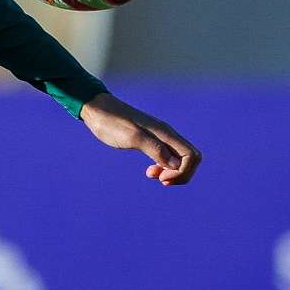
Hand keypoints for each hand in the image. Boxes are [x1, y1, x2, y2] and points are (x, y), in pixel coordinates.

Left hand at [80, 91, 201, 186]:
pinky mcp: (150, 140)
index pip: (191, 156)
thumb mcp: (132, 137)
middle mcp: (167, 135)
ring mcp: (159, 137)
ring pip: (179, 158)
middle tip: (159, 180)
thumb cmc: (112, 123)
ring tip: (151, 174)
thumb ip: (154, 149)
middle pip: (190, 158)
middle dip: (180, 174)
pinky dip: (163, 167)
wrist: (97, 110)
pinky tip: (149, 170)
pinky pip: (167, 156)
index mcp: (165, 134)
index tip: (161, 178)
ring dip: (171, 172)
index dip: (182, 172)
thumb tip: (176, 165)